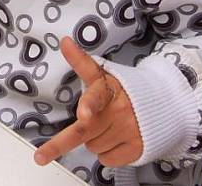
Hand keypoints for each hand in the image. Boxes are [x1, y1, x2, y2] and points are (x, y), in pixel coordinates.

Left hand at [34, 37, 141, 167]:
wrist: (161, 104)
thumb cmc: (123, 89)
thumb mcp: (102, 74)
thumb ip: (81, 61)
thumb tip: (64, 41)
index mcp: (107, 90)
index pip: (96, 96)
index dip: (89, 105)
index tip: (84, 114)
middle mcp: (118, 111)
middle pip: (83, 131)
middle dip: (59, 145)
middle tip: (40, 157)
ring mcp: (128, 131)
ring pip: (92, 146)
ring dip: (93, 140)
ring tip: (105, 127)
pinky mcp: (136, 149)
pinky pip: (107, 159)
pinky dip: (106, 153)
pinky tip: (114, 140)